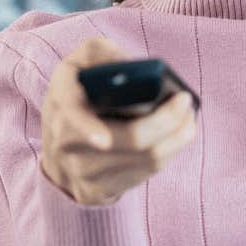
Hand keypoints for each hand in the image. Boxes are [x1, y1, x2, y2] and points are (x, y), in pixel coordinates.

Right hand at [38, 36, 197, 206]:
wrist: (56, 152)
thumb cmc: (78, 97)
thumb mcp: (79, 65)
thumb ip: (101, 52)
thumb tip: (132, 67)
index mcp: (60, 101)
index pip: (72, 116)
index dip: (88, 129)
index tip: (104, 141)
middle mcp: (64, 141)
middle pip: (129, 140)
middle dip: (167, 121)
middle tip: (185, 101)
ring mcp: (79, 172)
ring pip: (145, 159)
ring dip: (177, 137)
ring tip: (189, 117)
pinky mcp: (95, 192)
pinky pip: (145, 174)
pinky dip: (169, 152)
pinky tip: (178, 136)